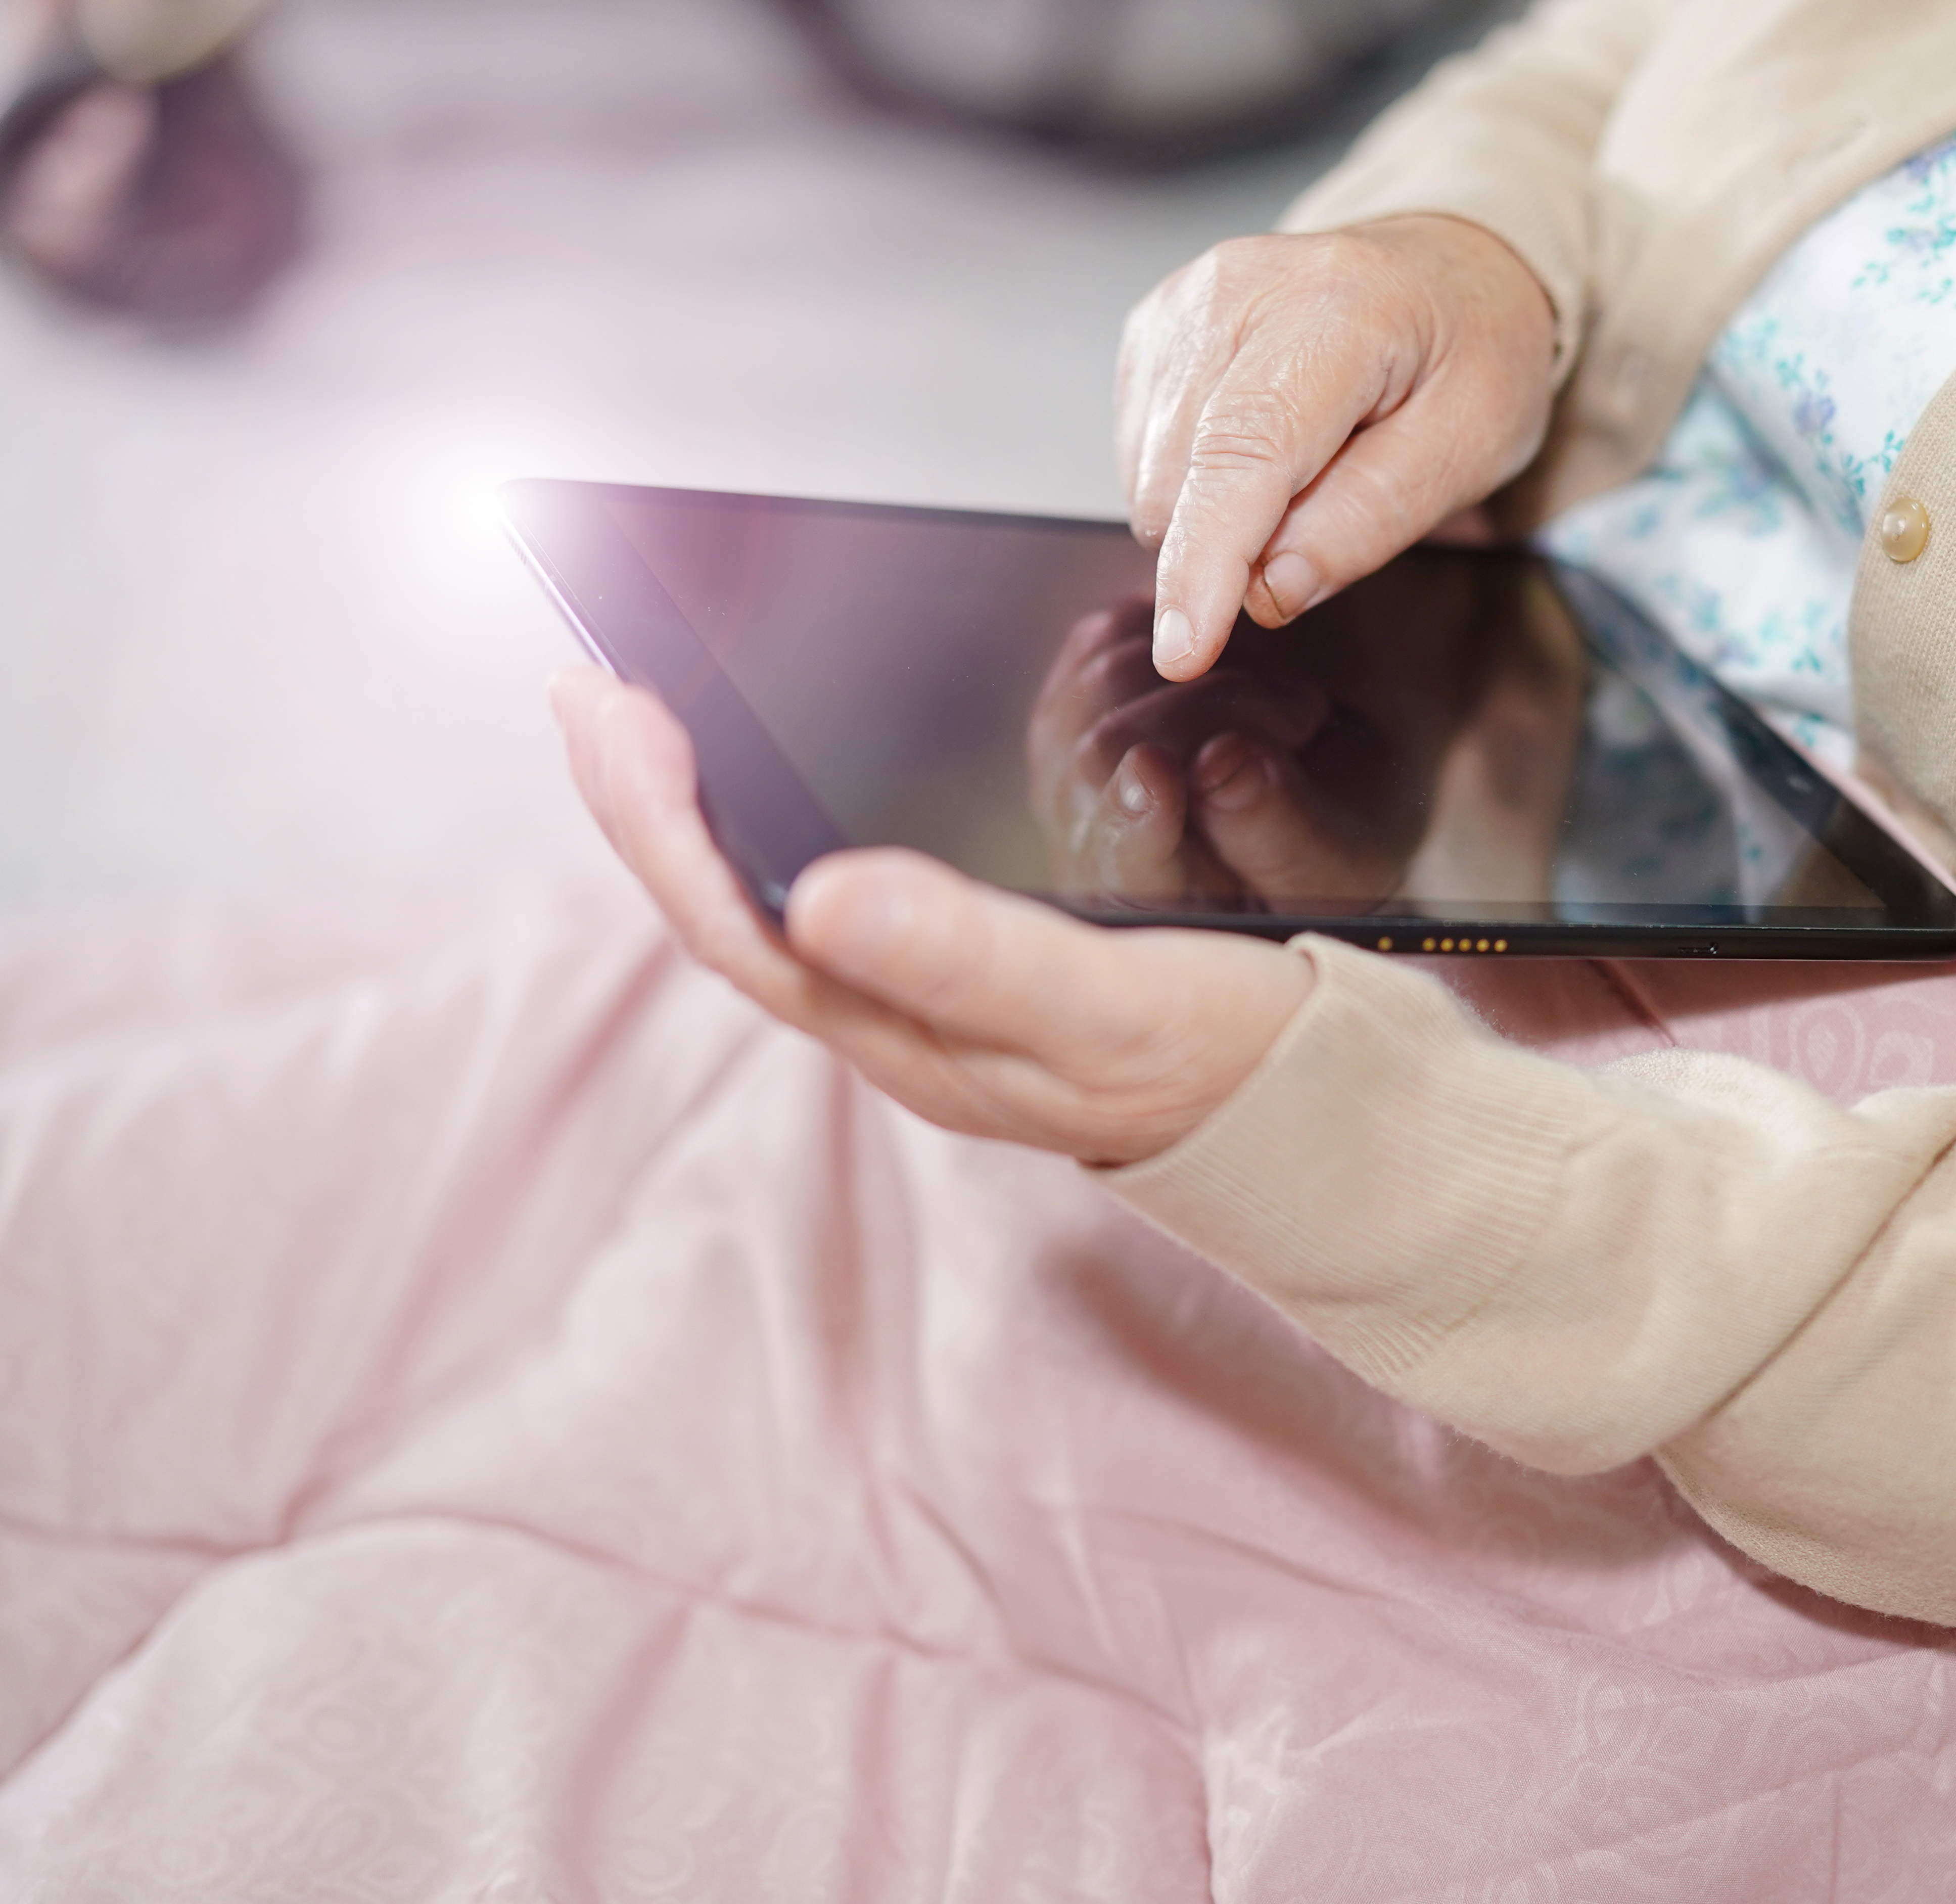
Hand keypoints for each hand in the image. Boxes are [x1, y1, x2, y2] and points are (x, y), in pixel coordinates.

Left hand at [551, 662, 1313, 1166]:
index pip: (736, 923)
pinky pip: (839, 899)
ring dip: (703, 812)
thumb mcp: (1102, 1005)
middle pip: (732, 907)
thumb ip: (969, 957)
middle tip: (588, 683)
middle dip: (647, 798)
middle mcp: (897, 1023)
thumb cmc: (1223, 1060)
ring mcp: (930, 1006)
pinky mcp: (973, 980)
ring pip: (776, 904)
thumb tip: (818, 894)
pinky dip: (786, 827)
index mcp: (907, 1031)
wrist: (1316, 1118)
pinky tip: (782, 789)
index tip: (608, 703)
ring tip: (646, 721)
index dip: (657, 819)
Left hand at [1024, 591, 1470, 913]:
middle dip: (1212, 711)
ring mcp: (1071, 766)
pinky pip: (1100, 640)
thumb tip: (1220, 763)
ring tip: (1286, 698)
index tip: (1156, 771)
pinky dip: (1171, 629)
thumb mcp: (1339, 854)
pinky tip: (1231, 656)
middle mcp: (1090, 842)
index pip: (1118, 864)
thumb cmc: (1338, 843)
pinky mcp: (1078, 698)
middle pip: (1104, 753)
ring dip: (1201, 667)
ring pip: (1099, 684)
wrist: (1327, 790)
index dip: (1132, 820)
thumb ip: (1279, 827)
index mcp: (1154, 905)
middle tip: (1307, 715)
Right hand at [1117, 213, 1556, 681]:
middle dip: (1237, 543)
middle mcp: (1239, 289)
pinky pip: (1144, 454)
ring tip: (1309, 466)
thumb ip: (1370, 521)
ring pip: (1153, 476)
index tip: (1184, 650)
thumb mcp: (1470, 448)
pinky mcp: (1156, 327)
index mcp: (1336, 308)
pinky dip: (1198, 482)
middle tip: (1333, 508)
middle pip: (1184, 477)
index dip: (1206, 562)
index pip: (1243, 451)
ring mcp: (1185, 301)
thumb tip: (1268, 591)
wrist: (1452, 273)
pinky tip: (1266, 450)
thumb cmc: (1474, 355)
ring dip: (1218, 514)